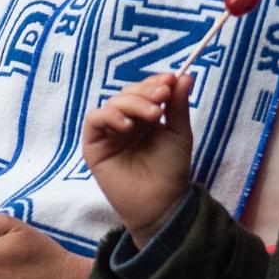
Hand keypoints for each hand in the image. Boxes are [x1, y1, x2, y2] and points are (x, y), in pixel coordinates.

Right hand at [82, 73, 193, 247]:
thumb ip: (178, 105)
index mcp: (145, 117)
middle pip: (127, 93)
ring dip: (132, 103)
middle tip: (162, 97)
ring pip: (112, 103)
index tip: (171, 80)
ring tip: (151, 115)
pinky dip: (110, 116)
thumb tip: (185, 75)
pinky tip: (127, 126)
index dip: (155, 82)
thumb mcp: (179, 133)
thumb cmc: (171, 170)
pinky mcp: (94, 145)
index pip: (144, 90)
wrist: (162, 202)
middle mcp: (125, 121)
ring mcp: (109, 132)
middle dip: (145, 92)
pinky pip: (94, 120)